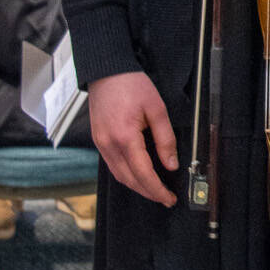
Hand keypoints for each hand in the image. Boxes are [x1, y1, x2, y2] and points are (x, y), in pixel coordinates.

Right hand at [88, 71, 178, 205]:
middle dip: (148, 192)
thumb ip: (165, 139)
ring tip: (154, 190)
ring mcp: (100, 143)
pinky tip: (138, 175)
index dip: (157, 190)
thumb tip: (171, 164)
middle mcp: (109, 144)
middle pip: (129, 179)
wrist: (106, 71)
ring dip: (137, 186)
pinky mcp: (98, 140)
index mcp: (125, 137)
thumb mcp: (157, 109)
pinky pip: (112, 165)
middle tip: (165, 198)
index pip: (143, 173)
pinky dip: (126, 174)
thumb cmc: (131, 85)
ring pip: (119, 175)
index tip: (169, 198)